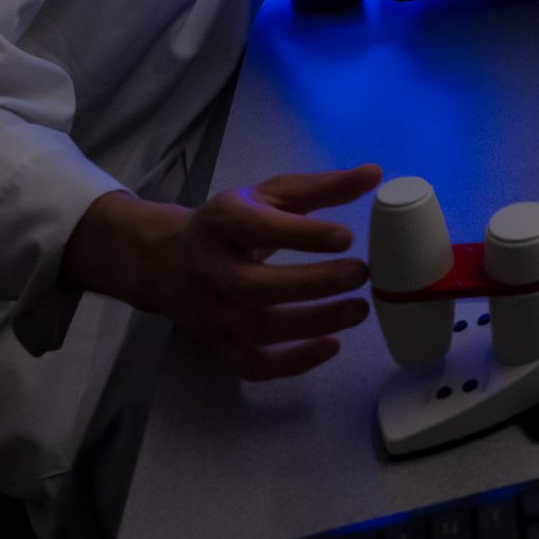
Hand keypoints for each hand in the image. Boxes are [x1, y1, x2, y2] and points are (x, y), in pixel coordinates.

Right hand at [67, 164, 384, 380]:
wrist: (163, 262)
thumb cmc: (229, 224)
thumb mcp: (267, 195)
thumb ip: (321, 187)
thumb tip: (375, 173)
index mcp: (222, 223)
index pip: (258, 228)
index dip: (302, 235)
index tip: (346, 237)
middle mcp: (211, 270)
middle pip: (255, 286)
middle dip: (313, 284)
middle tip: (360, 274)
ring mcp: (212, 313)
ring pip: (258, 329)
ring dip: (314, 323)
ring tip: (359, 310)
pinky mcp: (217, 345)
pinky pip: (253, 365)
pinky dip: (293, 363)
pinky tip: (332, 346)